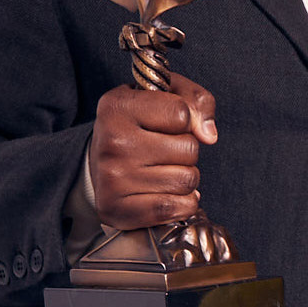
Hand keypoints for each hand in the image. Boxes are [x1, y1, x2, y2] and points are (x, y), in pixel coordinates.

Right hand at [86, 74, 216, 233]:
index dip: (185, 121)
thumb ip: (196, 101)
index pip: (182, 113)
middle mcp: (112, 141)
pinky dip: (182, 203)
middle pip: (189, 149)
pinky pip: (179, 207)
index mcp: (117, 106)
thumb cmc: (138, 128)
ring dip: (184, 177)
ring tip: (161, 171)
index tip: (166, 124)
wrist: (99, 167)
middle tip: (163, 151)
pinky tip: (164, 193)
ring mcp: (113, 177)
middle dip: (186, 151)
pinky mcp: (118, 209)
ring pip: (188, 180)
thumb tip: (209, 135)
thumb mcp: (165, 97)